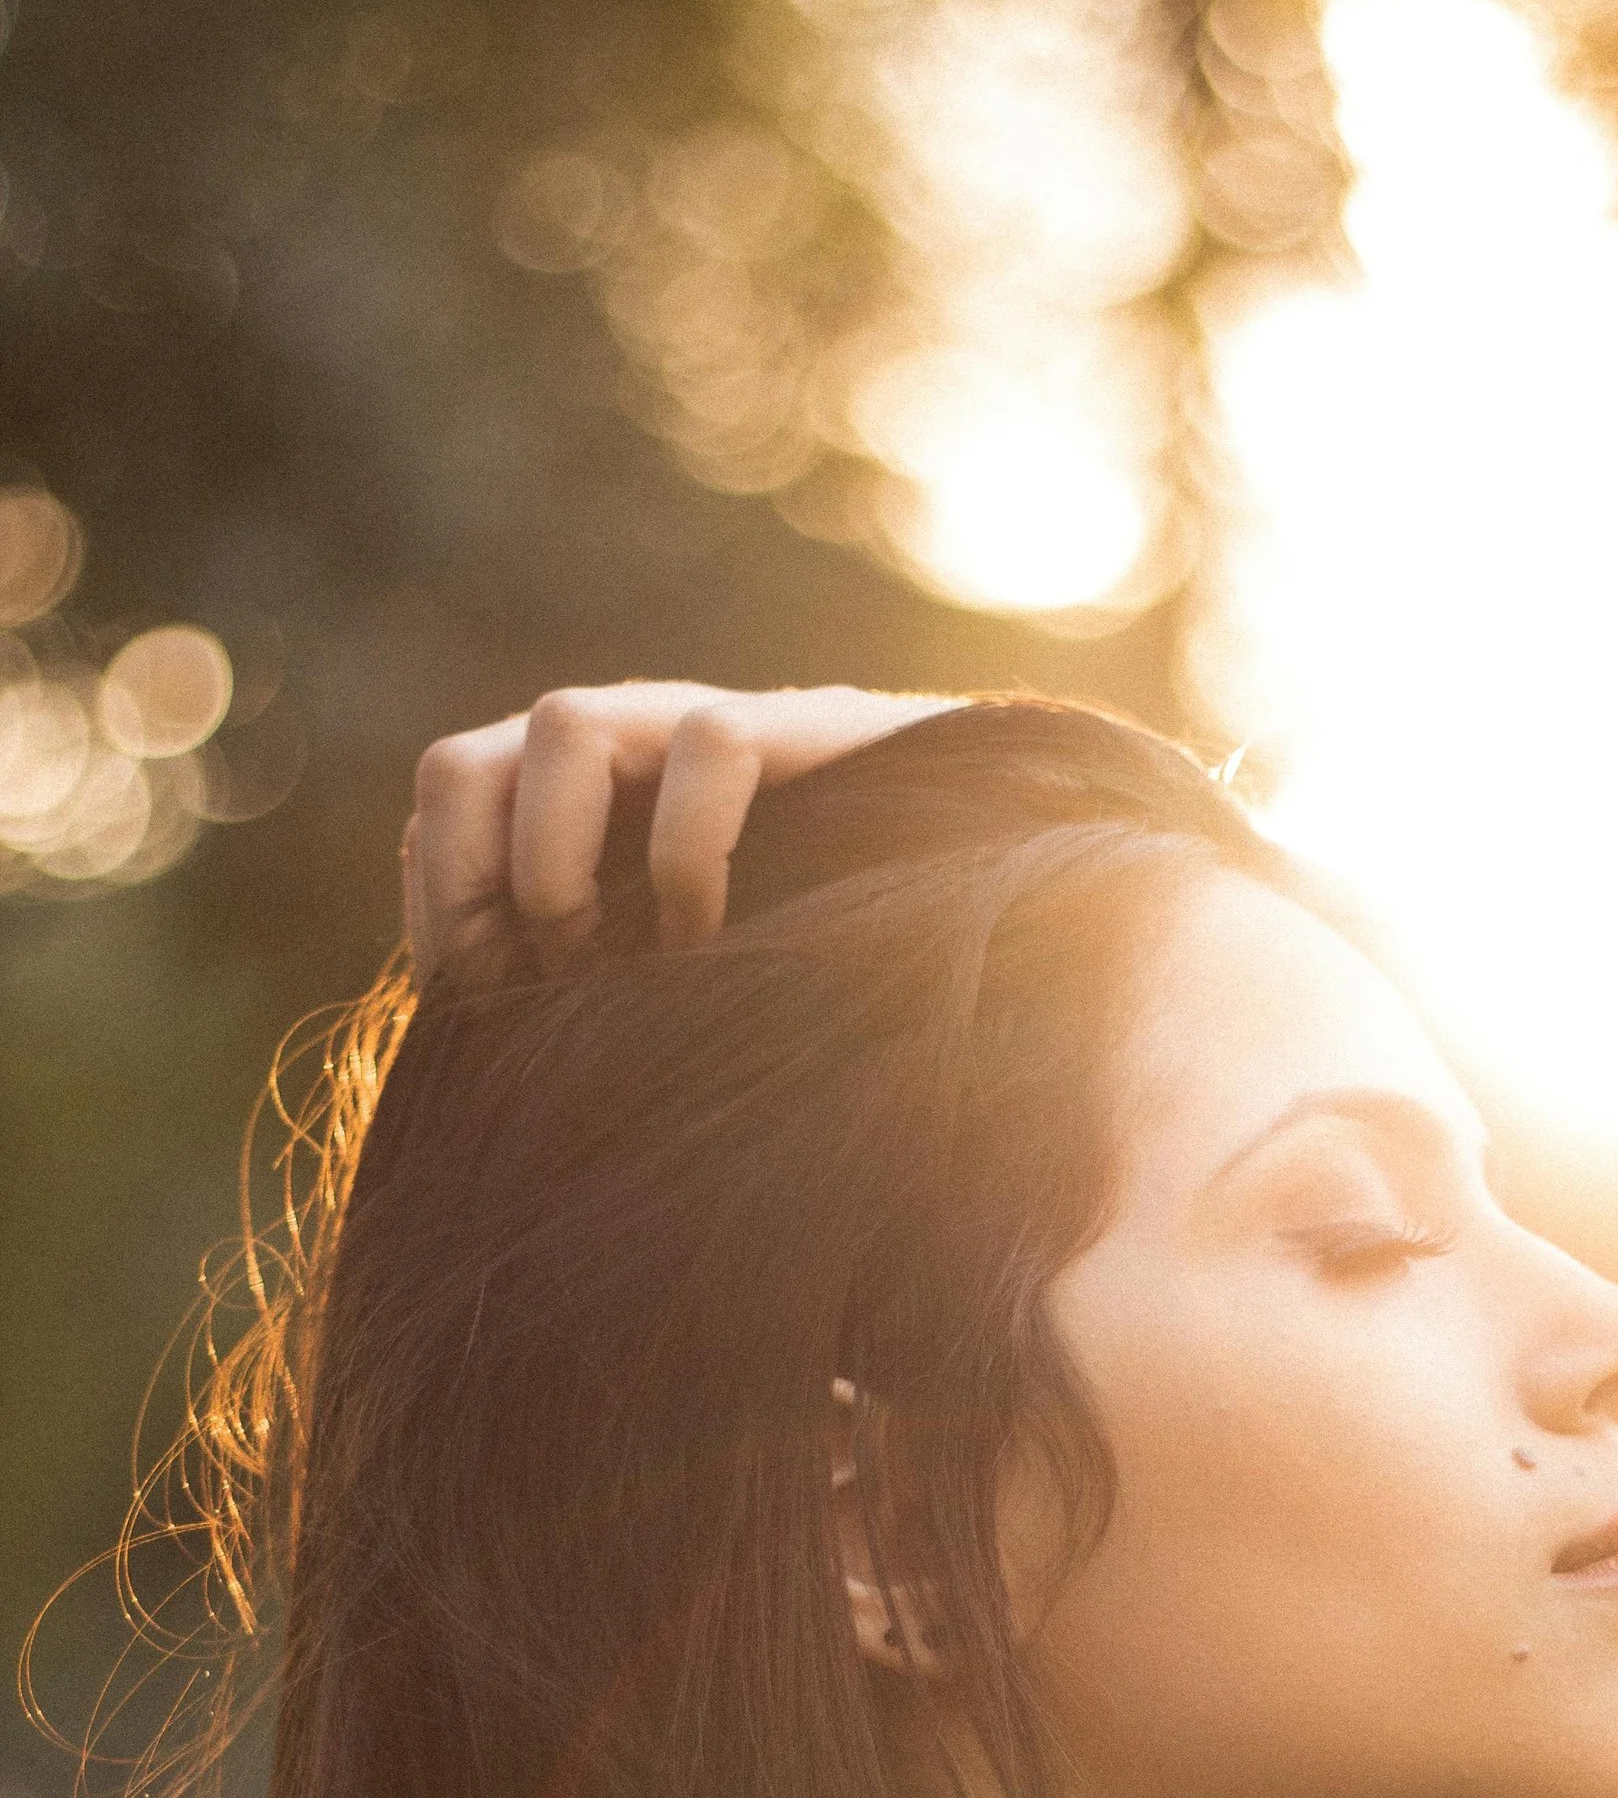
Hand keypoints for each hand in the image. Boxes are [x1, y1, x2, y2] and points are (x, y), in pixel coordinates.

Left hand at [400, 680, 964, 980]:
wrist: (997, 890)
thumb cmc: (824, 956)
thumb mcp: (677, 987)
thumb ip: (591, 996)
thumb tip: (480, 1076)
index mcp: (577, 801)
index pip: (444, 811)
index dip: (440, 913)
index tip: (486, 1015)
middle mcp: (626, 749)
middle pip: (462, 763)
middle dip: (477, 887)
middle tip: (544, 984)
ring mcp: (706, 728)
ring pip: (563, 721)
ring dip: (559, 860)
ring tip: (616, 961)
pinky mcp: (806, 727)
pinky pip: (709, 742)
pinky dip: (687, 850)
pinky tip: (711, 938)